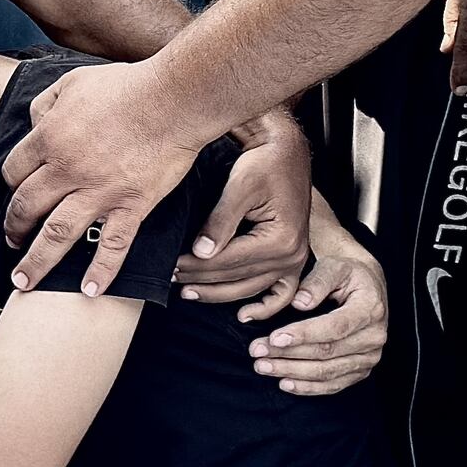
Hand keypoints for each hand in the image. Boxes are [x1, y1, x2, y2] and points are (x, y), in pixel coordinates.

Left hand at [2, 60, 202, 295]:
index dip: (12, 186)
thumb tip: (35, 123)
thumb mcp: (73, 82)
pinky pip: (112, 245)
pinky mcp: (131, 205)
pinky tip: (89, 291)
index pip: (14, 172)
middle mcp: (67, 170)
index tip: (17, 196)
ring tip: (24, 282)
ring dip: (36, 262)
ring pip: (56, 235)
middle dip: (14, 227)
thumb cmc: (127, 85)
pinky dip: (101, 271)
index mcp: (50, 138)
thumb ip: (47, 103)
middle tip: (12, 241)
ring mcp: (99, 191)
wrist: (174, 98)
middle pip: (26, 206)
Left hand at [173, 114, 311, 308]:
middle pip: (236, 278)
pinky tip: (245, 315)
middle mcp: (292, 255)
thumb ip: (220, 222)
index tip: (170, 266)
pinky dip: (265, 307)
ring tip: (191, 292)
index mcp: (281, 239)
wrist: (286, 151)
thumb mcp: (240, 186)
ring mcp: (295, 260)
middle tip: (172, 278)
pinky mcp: (294, 258)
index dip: (196, 266)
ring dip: (220, 294)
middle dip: (201, 280)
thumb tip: (201, 253)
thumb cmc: (266, 162)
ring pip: (251, 289)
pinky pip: (281, 293)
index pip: (227, 262)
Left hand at [245, 249, 388, 395]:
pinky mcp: (361, 370)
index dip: (303, 334)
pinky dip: (308, 388)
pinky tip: (284, 383)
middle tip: (257, 352)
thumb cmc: (345, 274)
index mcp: (370, 309)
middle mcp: (374, 336)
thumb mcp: (333, 266)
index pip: (334, 327)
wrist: (366, 287)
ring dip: (292, 372)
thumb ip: (317, 281)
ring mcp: (369, 356)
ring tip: (263, 367)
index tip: (274, 337)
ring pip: (327, 372)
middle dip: (288, 354)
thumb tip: (300, 303)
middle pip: (327, 352)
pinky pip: (334, 385)